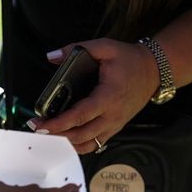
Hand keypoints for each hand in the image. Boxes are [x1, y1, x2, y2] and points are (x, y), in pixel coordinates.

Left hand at [28, 39, 158, 153]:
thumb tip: (52, 56)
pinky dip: (80, 145)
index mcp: (109, 96)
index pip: (81, 115)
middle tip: (37, 129)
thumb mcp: (104, 47)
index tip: (41, 124)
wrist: (154, 70)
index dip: (59, 123)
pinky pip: (96, 143)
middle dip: (57, 135)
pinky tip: (65, 139)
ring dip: (67, 143)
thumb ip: (76, 49)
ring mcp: (115, 123)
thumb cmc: (130, 60)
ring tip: (48, 135)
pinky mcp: (116, 126)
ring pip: (89, 143)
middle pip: (82, 134)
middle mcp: (113, 115)